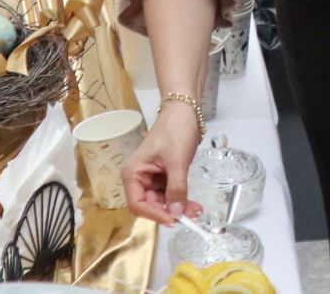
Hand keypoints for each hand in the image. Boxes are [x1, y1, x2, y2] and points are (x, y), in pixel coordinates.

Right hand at [122, 106, 204, 224]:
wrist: (185, 110)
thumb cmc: (175, 130)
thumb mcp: (177, 161)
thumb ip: (176, 188)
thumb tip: (176, 213)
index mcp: (133, 174)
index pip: (138, 204)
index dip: (155, 214)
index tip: (174, 219)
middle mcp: (139, 178)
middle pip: (150, 205)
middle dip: (170, 212)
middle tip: (191, 217)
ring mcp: (151, 178)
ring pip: (162, 201)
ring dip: (178, 207)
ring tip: (196, 211)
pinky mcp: (164, 175)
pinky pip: (170, 193)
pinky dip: (180, 199)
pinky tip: (193, 204)